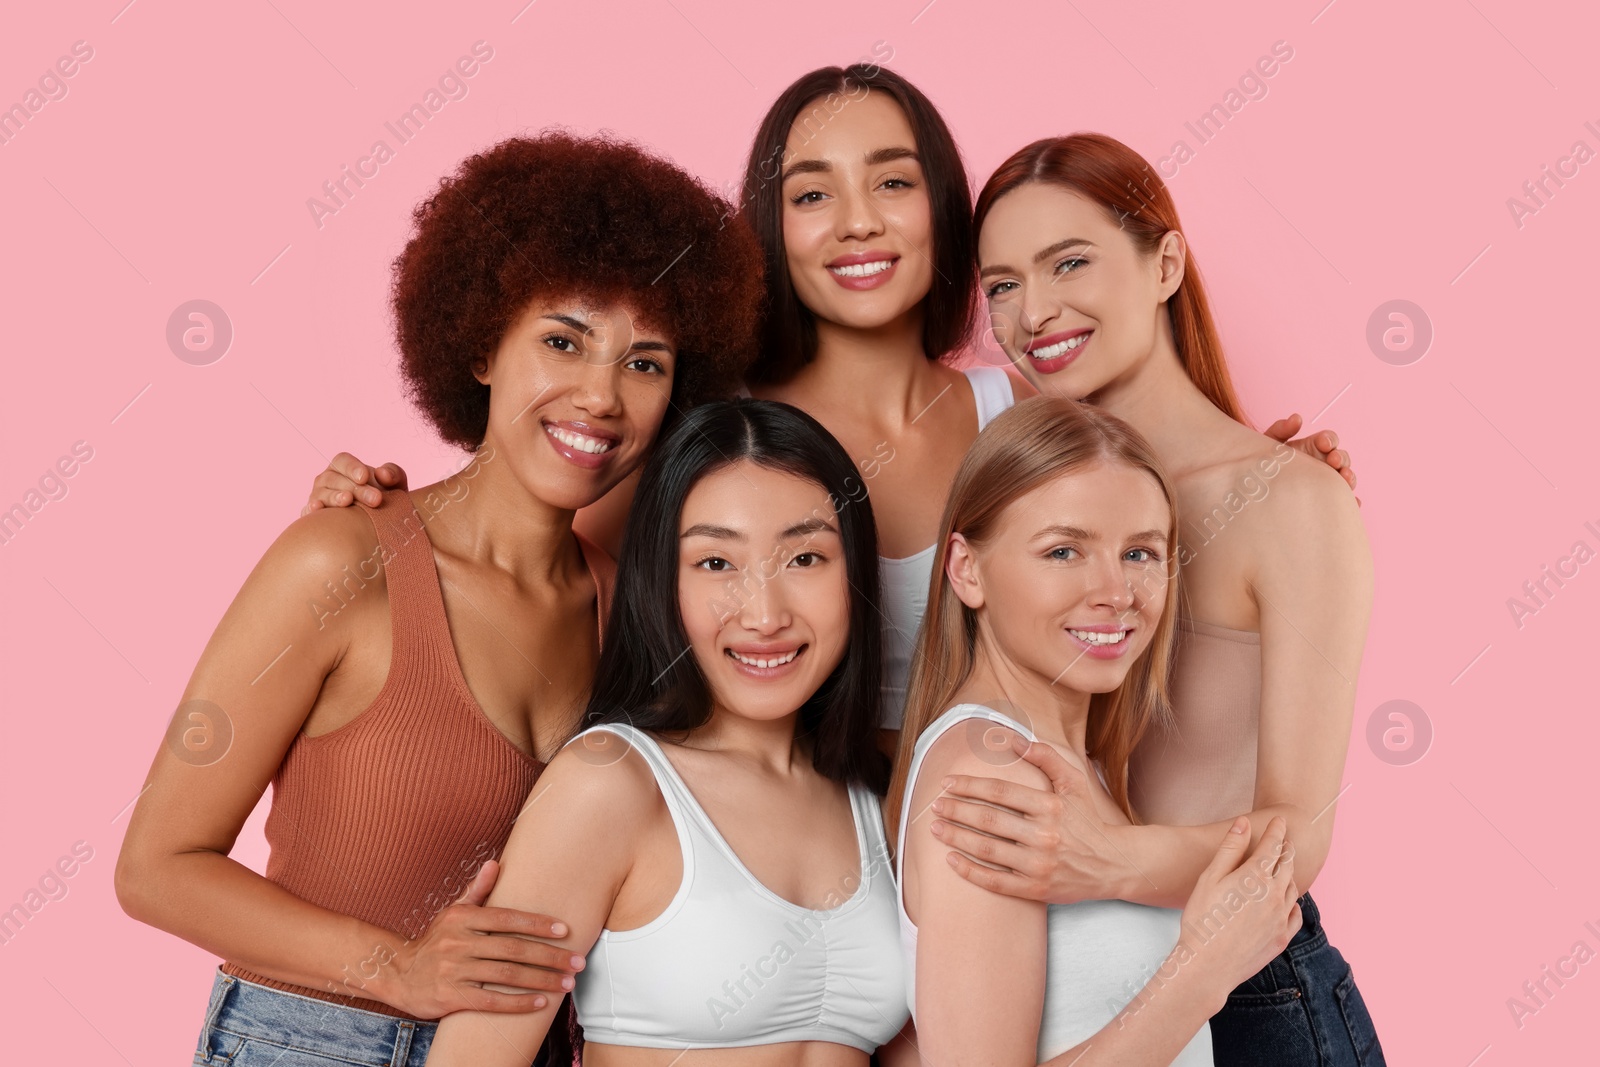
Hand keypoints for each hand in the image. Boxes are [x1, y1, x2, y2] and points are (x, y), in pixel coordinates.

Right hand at [302, 453, 407, 514]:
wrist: (377, 524)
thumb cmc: (384, 497)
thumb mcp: (394, 484)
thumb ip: (393, 474)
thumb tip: (383, 474)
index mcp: (343, 468)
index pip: (342, 461)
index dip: (352, 467)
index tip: (365, 477)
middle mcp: (327, 480)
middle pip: (335, 479)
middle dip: (356, 488)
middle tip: (376, 499)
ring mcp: (317, 496)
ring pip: (321, 493)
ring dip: (334, 497)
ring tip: (348, 501)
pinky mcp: (312, 516)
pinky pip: (309, 511)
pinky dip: (311, 510)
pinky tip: (318, 510)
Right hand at [376, 859, 582, 1016]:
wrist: (398, 973)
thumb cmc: (435, 941)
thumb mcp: (453, 913)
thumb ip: (477, 891)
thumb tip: (495, 863)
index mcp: (463, 918)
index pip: (507, 919)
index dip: (538, 924)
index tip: (565, 931)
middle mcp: (459, 942)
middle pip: (513, 949)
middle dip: (550, 956)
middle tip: (577, 962)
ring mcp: (454, 970)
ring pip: (507, 975)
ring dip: (541, 980)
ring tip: (566, 984)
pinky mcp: (451, 996)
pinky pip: (491, 1001)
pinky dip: (518, 1002)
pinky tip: (540, 1003)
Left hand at [929, 733, 1137, 904]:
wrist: (1114, 864)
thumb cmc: (1088, 820)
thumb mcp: (1074, 782)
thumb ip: (1045, 757)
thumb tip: (1013, 738)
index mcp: (1050, 806)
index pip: (1000, 791)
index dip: (970, 785)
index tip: (948, 783)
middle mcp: (1045, 835)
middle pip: (989, 820)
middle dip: (956, 810)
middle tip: (934, 805)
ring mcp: (1039, 865)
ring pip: (987, 850)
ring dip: (956, 837)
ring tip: (935, 828)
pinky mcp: (1036, 889)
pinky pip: (995, 882)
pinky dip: (970, 871)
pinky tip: (951, 860)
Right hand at [1176, 816, 1301, 1009]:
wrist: (1208, 966)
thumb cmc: (1202, 920)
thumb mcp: (1210, 878)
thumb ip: (1230, 849)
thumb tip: (1244, 823)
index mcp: (1255, 877)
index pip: (1273, 845)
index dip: (1277, 830)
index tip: (1281, 820)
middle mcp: (1275, 895)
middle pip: (1287, 864)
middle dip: (1286, 849)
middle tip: (1284, 840)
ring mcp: (1281, 918)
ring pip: (1293, 888)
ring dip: (1289, 874)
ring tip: (1283, 868)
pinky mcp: (1282, 938)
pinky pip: (1296, 913)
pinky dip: (1293, 902)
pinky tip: (1287, 901)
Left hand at [1263, 413, 1358, 503]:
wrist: (1260, 489)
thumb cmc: (1267, 463)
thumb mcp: (1270, 444)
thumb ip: (1281, 429)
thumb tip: (1297, 418)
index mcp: (1314, 447)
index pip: (1329, 439)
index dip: (1329, 440)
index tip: (1323, 443)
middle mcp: (1324, 463)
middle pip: (1342, 457)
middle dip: (1341, 458)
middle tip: (1334, 461)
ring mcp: (1327, 480)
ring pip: (1346, 478)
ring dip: (1349, 477)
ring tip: (1345, 479)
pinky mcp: (1327, 498)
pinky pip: (1343, 500)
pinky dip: (1352, 501)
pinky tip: (1354, 503)